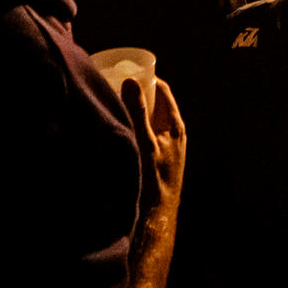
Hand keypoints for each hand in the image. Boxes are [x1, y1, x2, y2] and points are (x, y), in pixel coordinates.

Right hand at [122, 75, 185, 224]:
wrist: (156, 214)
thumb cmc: (153, 178)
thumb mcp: (144, 141)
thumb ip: (137, 112)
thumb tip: (130, 81)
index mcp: (175, 124)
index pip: (162, 89)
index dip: (146, 78)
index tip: (126, 72)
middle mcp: (174, 133)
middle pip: (155, 103)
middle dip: (137, 94)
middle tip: (114, 88)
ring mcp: (167, 146)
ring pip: (150, 120)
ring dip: (135, 112)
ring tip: (113, 106)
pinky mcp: (159, 158)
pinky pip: (147, 134)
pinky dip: (135, 127)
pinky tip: (119, 130)